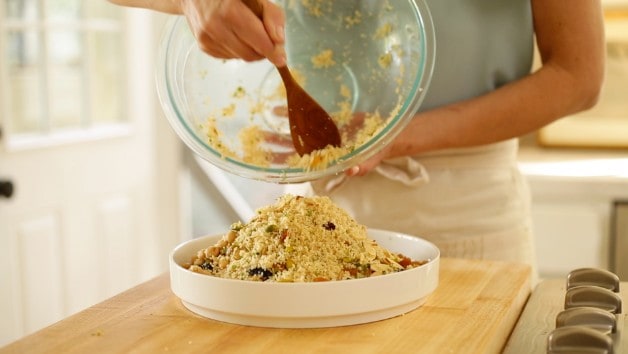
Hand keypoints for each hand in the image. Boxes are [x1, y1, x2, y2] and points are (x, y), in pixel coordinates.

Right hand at [179, 0, 286, 66]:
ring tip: (248, 31)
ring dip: (251, 50)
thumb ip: (272, 16)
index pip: (258, 41)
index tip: (282, 59)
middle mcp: (215, 26)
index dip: (273, 52)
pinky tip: (235, 34)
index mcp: (230, 11)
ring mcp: (207, 38)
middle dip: (263, 51)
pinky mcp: (203, 46)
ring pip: (241, 58)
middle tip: (267, 39)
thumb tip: (279, 42)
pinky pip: (230, 57)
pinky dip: (238, 50)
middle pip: (250, 54)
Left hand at [264, 106, 392, 172]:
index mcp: (330, 164)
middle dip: (275, 153)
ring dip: (278, 137)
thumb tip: (353, 170)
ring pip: (295, 140)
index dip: (288, 173)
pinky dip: (291, 116)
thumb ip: (364, 165)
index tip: (271, 174)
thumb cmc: (380, 148)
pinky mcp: (323, 125)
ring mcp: (320, 139)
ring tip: (261, 132)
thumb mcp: (373, 156)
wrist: (387, 133)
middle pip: (294, 156)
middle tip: (259, 146)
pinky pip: (304, 122)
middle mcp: (321, 153)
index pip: (305, 172)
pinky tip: (277, 110)